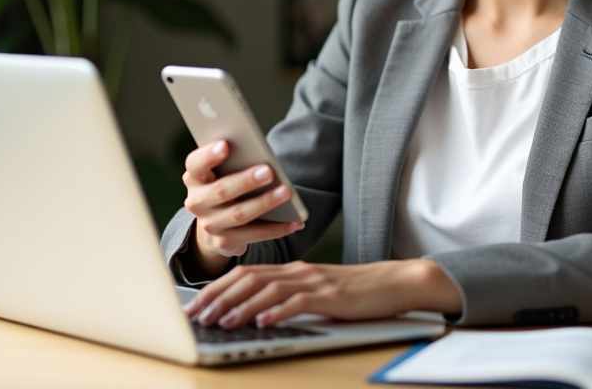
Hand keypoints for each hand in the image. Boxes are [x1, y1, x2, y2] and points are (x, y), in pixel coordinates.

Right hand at [182, 140, 303, 276]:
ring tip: (286, 192)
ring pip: (239, 214)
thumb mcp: (221, 171)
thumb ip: (233, 161)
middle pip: (221, 190)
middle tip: (268, 171)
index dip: (208, 155)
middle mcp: (197, 202)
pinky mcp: (225, 242)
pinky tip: (295, 222)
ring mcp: (210, 224)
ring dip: (264, 203)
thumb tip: (260, 152)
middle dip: (246, 181)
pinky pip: (255, 235)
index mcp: (194, 178)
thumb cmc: (224, 184)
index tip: (226, 145)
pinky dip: (277, 228)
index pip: (195, 164)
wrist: (215, 223)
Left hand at [183, 259, 462, 328]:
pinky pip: (300, 302)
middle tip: (196, 316)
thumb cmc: (357, 292)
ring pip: (269, 289)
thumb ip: (289, 295)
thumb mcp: (317, 291)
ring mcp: (315, 281)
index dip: (216, 288)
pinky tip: (263, 322)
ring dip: (241, 306)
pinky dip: (279, 311)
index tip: (195, 305)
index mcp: (293, 269)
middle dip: (218, 297)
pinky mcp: (332, 296)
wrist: (396, 282)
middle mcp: (299, 271)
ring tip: (221, 321)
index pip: (245, 273)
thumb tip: (256, 312)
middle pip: (249, 278)